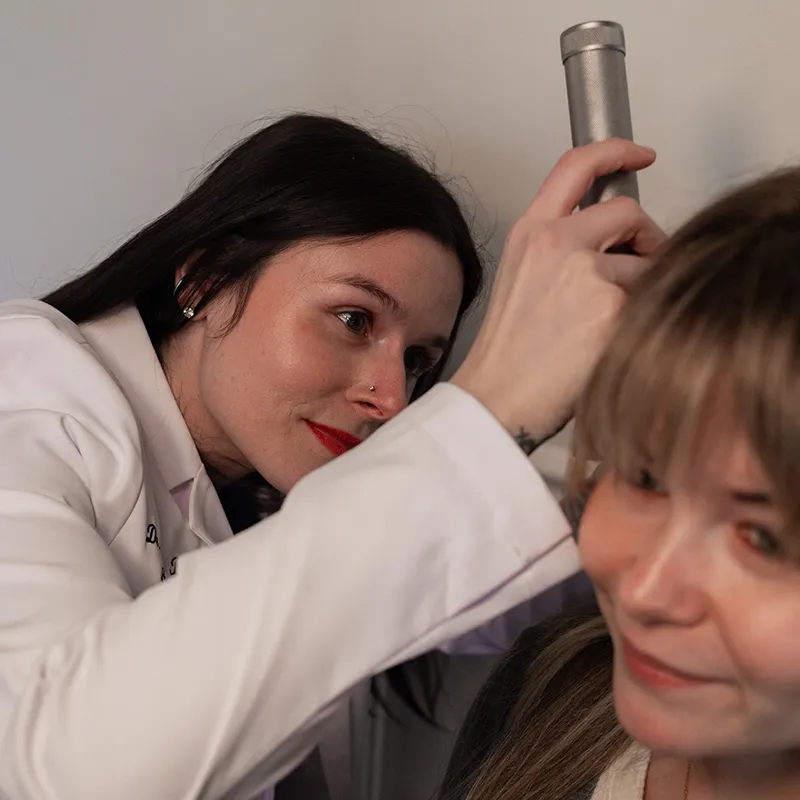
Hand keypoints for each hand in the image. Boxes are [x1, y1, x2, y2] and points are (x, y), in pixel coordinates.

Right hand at [450, 138, 666, 447]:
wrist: (496, 400)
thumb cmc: (508, 354)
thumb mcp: (522, 281)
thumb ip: (561, 250)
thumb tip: (617, 244)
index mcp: (530, 233)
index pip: (576, 165)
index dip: (615, 151)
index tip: (640, 154)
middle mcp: (555, 243)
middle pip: (628, 210)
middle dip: (646, 237)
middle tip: (642, 266)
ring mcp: (582, 272)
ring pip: (646, 262)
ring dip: (642, 289)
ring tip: (608, 325)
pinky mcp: (609, 307)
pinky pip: (650, 300)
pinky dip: (641, 320)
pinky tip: (610, 343)